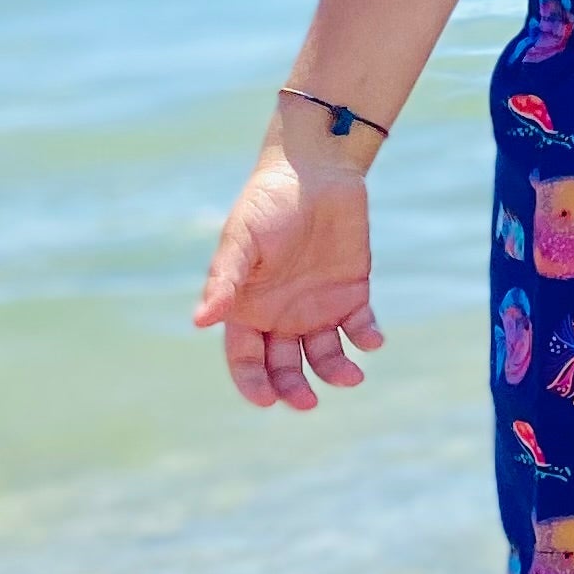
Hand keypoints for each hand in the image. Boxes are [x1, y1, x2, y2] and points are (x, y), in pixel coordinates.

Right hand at [194, 147, 385, 408]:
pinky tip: (372, 340)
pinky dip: (367, 338)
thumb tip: (201, 320)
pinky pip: (360, 327)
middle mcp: (280, 315)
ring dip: (336, 371)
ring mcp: (317, 306)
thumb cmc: (267, 202)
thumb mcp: (242, 239)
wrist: (316, 171)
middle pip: (283, 367)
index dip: (253, 384)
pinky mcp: (352, 292)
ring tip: (351, 376)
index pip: (245, 360)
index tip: (267, 400)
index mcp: (247, 308)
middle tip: (308, 402)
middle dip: (293, 388)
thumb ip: (225, 279)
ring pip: (324, 355)